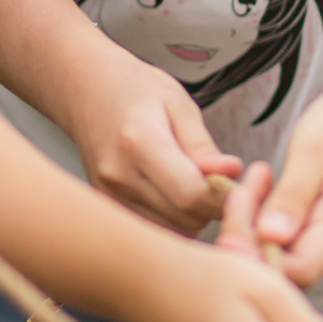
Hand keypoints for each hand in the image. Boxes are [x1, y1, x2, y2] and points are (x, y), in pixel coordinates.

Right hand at [62, 52, 241, 232]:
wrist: (86, 91)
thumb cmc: (136, 90)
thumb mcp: (178, 103)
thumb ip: (203, 144)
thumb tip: (230, 174)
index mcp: (138, 142)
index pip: (191, 194)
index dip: (223, 195)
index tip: (236, 181)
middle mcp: (118, 175)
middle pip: (184, 219)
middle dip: (211, 207)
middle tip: (219, 182)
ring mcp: (108, 196)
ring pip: (171, 231)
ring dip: (193, 217)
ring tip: (193, 184)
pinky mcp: (107, 207)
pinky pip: (154, 230)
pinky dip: (172, 220)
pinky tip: (172, 194)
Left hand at [258, 75, 322, 286]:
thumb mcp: (315, 146)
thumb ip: (293, 193)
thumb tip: (269, 237)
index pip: (299, 270)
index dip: (257, 254)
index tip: (236, 210)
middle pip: (284, 269)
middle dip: (247, 235)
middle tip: (240, 188)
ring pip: (280, 256)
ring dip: (252, 223)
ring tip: (256, 177)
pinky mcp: (320, 231)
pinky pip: (284, 240)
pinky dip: (262, 217)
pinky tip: (262, 185)